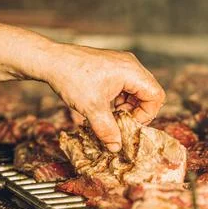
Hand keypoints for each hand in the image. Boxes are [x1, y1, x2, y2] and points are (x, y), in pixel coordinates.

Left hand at [42, 44, 164, 151]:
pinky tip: (106, 106)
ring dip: (129, 106)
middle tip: (121, 121)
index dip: (146, 114)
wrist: (51, 61)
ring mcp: (121, 64)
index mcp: (131, 71)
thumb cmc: (72, 79)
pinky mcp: (112, 66)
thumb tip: (116, 147)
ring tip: (112, 115)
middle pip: (149, 92)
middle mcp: (130, 64)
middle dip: (138, 111)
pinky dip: (121, 98)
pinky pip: (126, 85)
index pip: (156, 95)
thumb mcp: (91, 109)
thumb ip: (107, 130)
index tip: (129, 124)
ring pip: (138, 90)